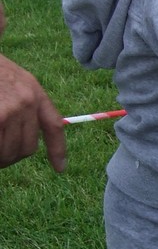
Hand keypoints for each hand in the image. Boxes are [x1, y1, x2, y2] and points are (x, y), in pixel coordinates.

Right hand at [0, 54, 65, 171]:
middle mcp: (26, 102)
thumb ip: (25, 104)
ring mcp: (7, 110)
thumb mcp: (16, 80)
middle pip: (27, 148)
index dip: (57, 150)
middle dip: (12, 157)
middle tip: (1, 157)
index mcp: (35, 92)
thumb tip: (22, 135)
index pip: (54, 126)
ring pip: (8, 151)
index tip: (61, 168)